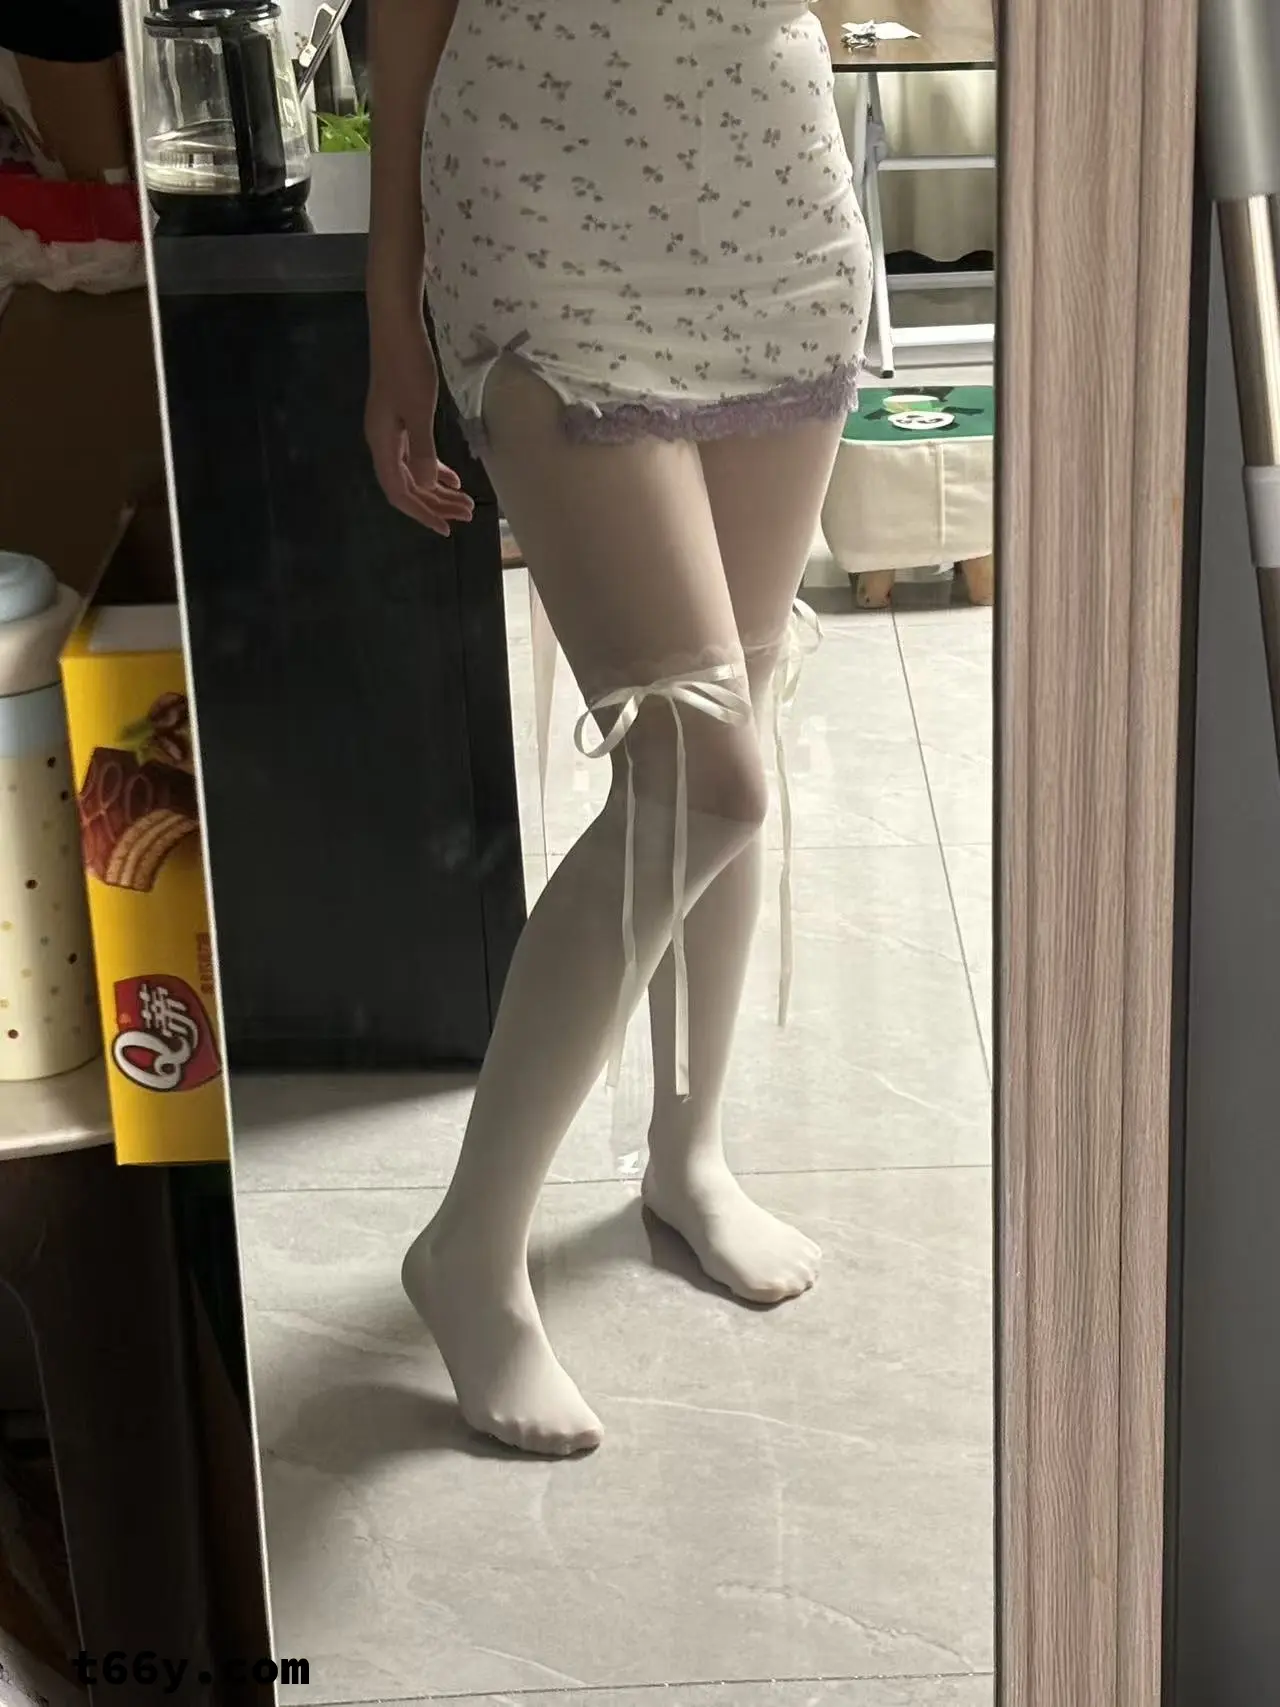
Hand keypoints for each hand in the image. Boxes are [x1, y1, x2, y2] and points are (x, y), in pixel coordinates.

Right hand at [365, 318, 474, 536]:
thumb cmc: (408, 366)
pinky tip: (452, 476)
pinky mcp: (400, 418)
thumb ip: (422, 450)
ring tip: (466, 501)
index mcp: (382, 443)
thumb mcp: (419, 411)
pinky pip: (416, 454)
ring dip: (438, 488)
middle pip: (408, 486)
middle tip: (467, 514)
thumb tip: (425, 486)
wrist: (396, 327)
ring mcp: (390, 430)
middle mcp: (382, 441)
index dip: (422, 513)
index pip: (399, 492)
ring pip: (414, 471)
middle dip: (437, 503)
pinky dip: (434, 467)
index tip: (447, 528)